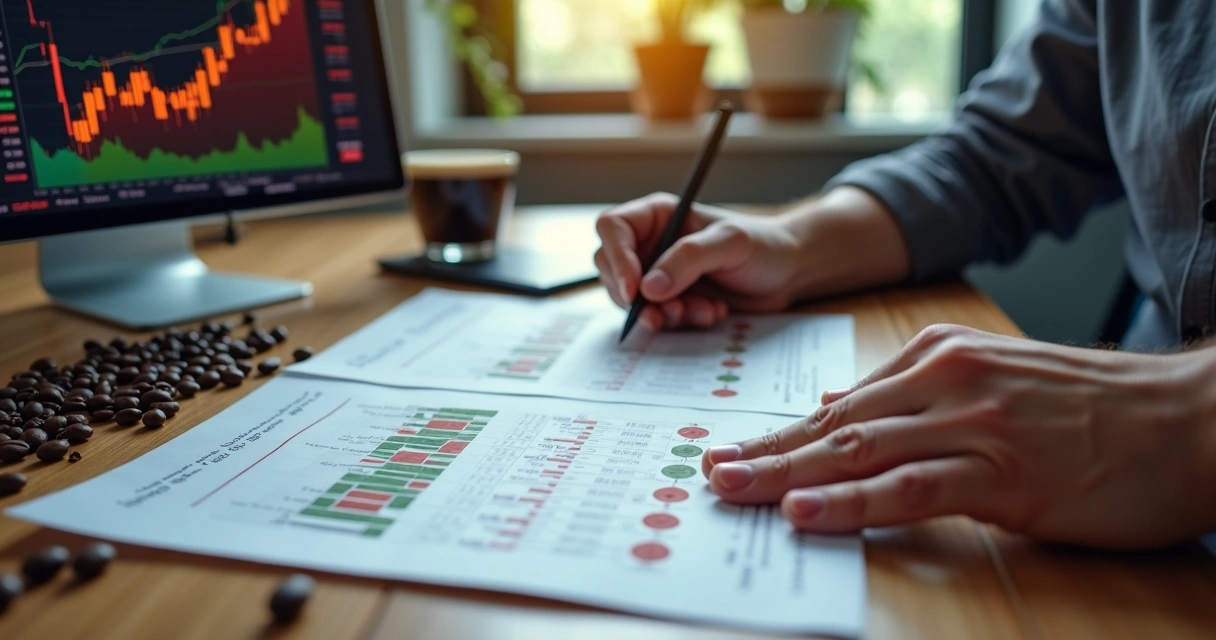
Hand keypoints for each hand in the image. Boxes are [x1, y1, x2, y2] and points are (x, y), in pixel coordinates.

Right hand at [594, 192, 802, 330]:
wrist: (786, 273)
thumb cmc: (763, 246)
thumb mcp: (730, 244)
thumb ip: (689, 260)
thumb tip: (648, 288)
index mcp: (657, 216)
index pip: (612, 228)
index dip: (616, 258)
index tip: (634, 290)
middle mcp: (650, 244)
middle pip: (611, 269)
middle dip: (637, 297)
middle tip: (670, 311)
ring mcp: (657, 274)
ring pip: (631, 301)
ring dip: (663, 314)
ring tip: (703, 310)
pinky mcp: (669, 301)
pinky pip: (655, 318)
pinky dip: (679, 323)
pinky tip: (711, 313)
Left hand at [701, 324, 1215, 548]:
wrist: (1184, 417)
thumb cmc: (1090, 407)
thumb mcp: (993, 379)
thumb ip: (916, 392)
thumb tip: (846, 404)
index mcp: (938, 358)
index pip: (840, 404)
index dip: (781, 434)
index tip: (733, 453)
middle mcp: (945, 382)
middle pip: (836, 425)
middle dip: (766, 452)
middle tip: (709, 473)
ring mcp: (974, 425)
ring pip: (860, 451)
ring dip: (787, 474)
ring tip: (733, 490)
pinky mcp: (1005, 473)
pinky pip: (912, 488)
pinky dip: (853, 503)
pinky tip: (807, 512)